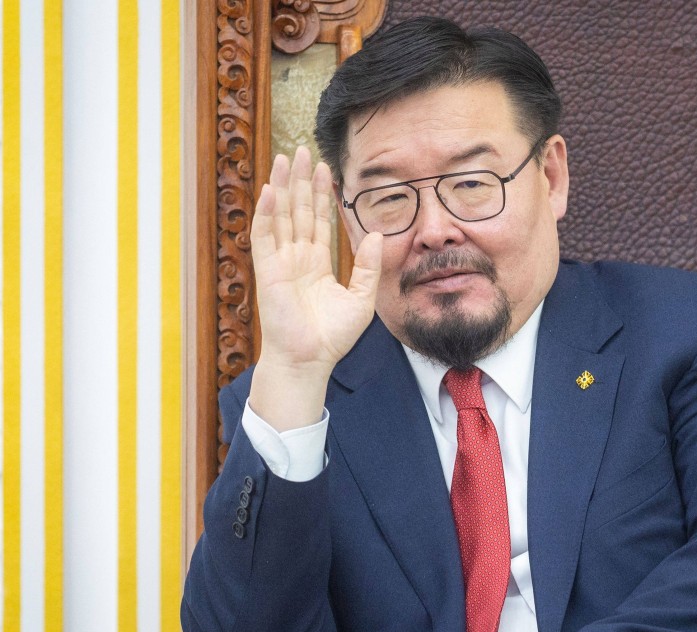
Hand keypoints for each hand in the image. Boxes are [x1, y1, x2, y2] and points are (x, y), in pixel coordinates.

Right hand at [248, 146, 382, 429]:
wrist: (310, 360)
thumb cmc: (332, 336)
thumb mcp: (362, 298)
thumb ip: (368, 266)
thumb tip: (376, 232)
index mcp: (317, 264)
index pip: (319, 221)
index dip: (321, 196)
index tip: (327, 170)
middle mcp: (296, 258)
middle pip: (298, 210)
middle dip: (301, 181)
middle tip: (304, 150)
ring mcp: (280, 262)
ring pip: (281, 215)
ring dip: (283, 186)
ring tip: (286, 157)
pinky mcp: (267, 270)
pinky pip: (265, 235)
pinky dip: (266, 212)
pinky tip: (271, 189)